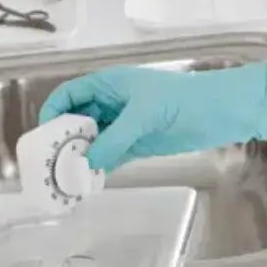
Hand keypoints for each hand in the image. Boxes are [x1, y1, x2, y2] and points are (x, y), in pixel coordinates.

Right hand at [39, 62, 266, 173]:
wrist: (222, 111)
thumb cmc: (184, 100)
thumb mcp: (144, 116)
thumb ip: (114, 139)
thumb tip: (86, 163)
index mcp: (109, 84)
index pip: (69, 94)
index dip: (54, 112)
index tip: (44, 138)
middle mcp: (112, 103)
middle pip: (77, 120)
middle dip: (64, 140)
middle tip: (52, 165)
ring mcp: (125, 124)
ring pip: (92, 140)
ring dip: (80, 157)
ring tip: (67, 179)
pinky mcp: (137, 144)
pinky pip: (109, 155)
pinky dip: (99, 167)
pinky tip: (90, 182)